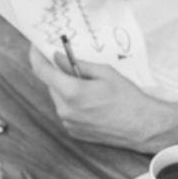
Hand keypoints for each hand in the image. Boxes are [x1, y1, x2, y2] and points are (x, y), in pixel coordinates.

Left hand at [27, 47, 174, 152]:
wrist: (141, 126)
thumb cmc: (127, 98)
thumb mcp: (104, 72)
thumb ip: (77, 64)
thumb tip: (58, 57)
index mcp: (72, 92)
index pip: (42, 71)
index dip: (36, 56)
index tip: (36, 47)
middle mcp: (65, 109)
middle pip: (51, 84)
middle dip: (59, 72)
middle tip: (75, 65)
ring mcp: (68, 122)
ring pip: (59, 97)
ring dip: (67, 88)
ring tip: (90, 87)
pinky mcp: (73, 131)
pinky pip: (66, 110)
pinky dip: (72, 102)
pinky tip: (91, 101)